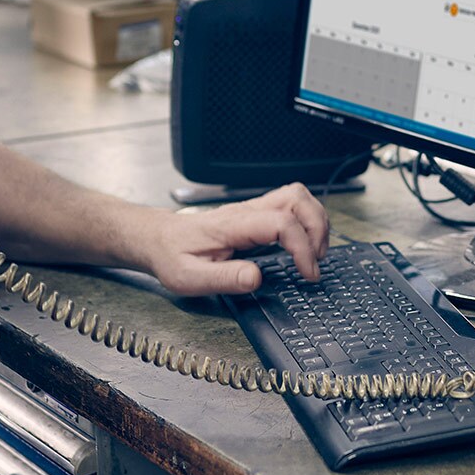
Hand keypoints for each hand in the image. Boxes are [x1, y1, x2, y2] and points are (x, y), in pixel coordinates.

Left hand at [139, 184, 330, 295]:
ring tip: (315, 253)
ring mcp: (252, 210)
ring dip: (315, 222)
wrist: (157, 238)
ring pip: (298, 196)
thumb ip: (224, 278)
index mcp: (233, 225)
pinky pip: (291, 205)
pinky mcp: (255, 215)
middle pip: (297, 198)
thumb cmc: (171, 256)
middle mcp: (247, 211)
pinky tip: (303, 246)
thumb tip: (256, 278)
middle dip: (317, 228)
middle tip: (316, 261)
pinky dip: (306, 222)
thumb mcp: (189, 277)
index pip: (281, 222)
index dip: (302, 247)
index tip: (307, 273)